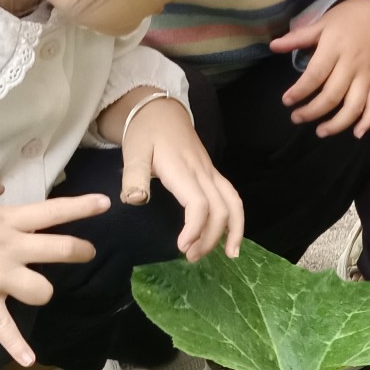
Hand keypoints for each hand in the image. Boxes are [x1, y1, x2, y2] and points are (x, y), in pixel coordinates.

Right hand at [0, 172, 108, 366]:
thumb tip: (1, 186)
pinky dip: (15, 345)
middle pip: (60, 251)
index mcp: (10, 220)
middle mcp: (12, 249)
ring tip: (39, 291)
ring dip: (43, 292)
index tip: (106, 204)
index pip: (54, 211)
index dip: (82, 207)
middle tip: (87, 252)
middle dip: (79, 251)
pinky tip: (29, 360)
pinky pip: (2, 327)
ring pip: (41, 291)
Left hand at [119, 96, 244, 261]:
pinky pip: (232, 197)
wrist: (160, 111)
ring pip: (233, 202)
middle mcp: (202, 172)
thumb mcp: (133, 152)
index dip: (195, 228)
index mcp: (182, 169)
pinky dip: (236, 219)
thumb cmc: (144, 134)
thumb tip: (137, 200)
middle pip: (220, 208)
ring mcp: (211, 173)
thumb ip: (134, 176)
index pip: (198, 203)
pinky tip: (231, 237)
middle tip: (191, 257)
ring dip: (233, 230)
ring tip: (229, 254)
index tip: (181, 246)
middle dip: (211, 237)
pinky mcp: (213, 174)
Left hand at [270, 0, 369, 138]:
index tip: (287, 101)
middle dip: (313, 111)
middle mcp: (352, 64)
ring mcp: (367, 75)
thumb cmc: (348, 19)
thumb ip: (299, 37)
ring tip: (320, 131)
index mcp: (335, 48)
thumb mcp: (323, 22)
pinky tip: (356, 134)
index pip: (316, 75)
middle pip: (333, 95)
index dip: (300, 91)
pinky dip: (368, 121)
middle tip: (296, 118)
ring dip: (338, 124)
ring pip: (354, 106)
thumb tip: (273, 46)